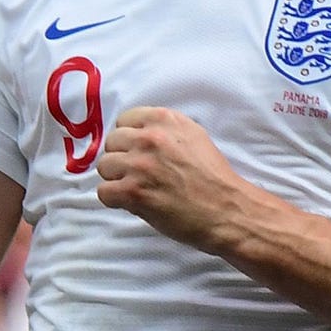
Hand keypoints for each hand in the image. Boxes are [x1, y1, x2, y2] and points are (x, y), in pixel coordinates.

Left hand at [94, 106, 253, 250]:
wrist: (227, 210)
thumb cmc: (212, 177)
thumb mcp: (193, 137)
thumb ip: (164, 130)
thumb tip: (134, 133)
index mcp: (165, 120)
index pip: (124, 120)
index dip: (128, 138)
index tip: (138, 151)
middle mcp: (150, 138)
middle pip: (111, 143)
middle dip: (122, 158)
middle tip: (139, 173)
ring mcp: (139, 164)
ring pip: (104, 166)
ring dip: (116, 179)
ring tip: (138, 188)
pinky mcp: (133, 191)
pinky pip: (103, 192)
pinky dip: (114, 200)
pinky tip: (132, 202)